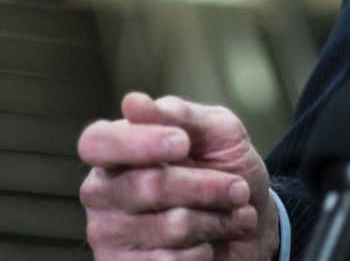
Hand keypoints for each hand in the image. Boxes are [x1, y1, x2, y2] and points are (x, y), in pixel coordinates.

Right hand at [78, 92, 279, 259]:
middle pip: (148, 186)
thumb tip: (132, 104)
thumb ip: (179, 116)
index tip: (182, 143)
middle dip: (207, 186)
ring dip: (217, 220)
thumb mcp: (216, 131)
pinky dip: (205, 250)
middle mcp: (102, 192)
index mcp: (114, 151)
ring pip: (171, 226)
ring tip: (232, 215)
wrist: (251, 222)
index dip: (139, 143)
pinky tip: (210, 243)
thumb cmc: (226, 169)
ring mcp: (108, 235)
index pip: (98, 142)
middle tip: (237, 189)